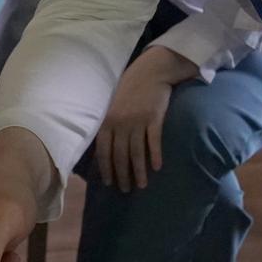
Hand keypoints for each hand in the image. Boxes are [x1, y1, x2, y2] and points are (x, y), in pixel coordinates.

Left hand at [92, 47, 195, 192]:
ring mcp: (137, 121)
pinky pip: (153, 141)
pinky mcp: (154, 118)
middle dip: (122, 175)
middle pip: (120, 155)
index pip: (104, 151)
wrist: (150, 71)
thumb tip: (104, 149)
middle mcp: (120, 123)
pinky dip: (155, 155)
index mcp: (107, 121)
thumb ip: (108, 125)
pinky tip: (157, 167)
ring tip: (141, 185)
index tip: (109, 183)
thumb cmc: (129, 89)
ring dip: (139, 171)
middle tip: (125, 190)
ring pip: (137, 153)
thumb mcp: (112, 106)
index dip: (106, 168)